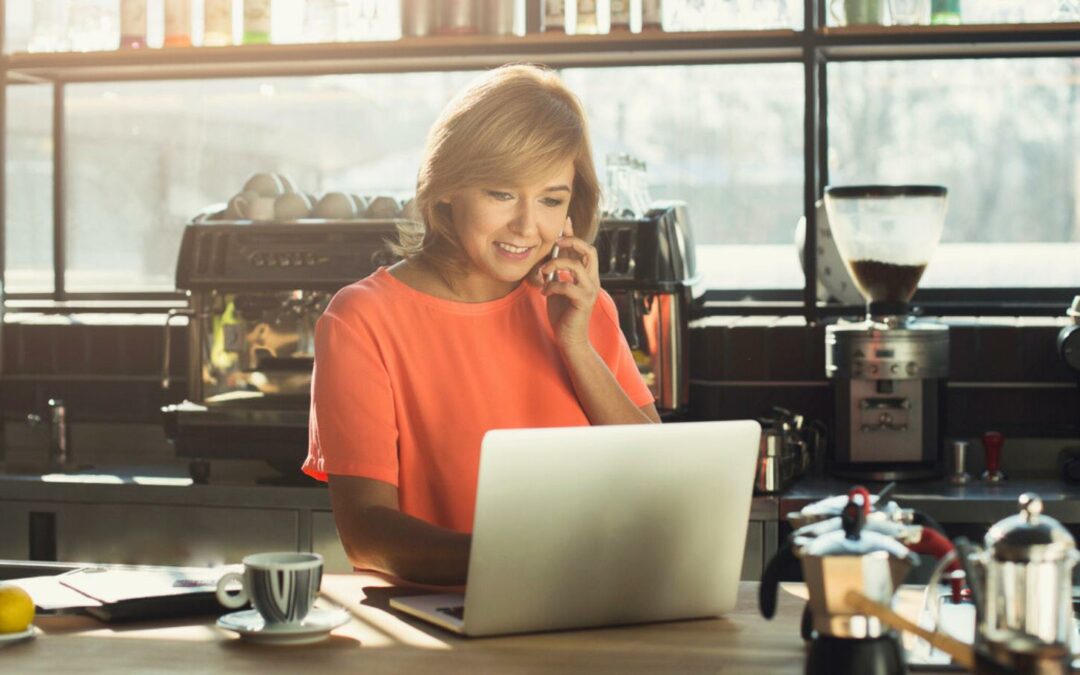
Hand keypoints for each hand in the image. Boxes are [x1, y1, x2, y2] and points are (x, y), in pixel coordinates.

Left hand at [537, 217, 599, 351]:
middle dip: (572, 241)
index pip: (584, 249)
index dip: (574, 234)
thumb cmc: (563, 314)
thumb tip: (551, 256)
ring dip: (556, 264)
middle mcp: (592, 280)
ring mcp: (589, 290)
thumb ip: (558, 272)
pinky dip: (552, 286)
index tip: (564, 221)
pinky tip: (544, 292)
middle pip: (589, 251)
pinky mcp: (583, 301)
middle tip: (555, 242)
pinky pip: (567, 286)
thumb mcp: (559, 287)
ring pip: (576, 265)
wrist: (570, 339)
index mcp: (587, 275)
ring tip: (543, 272)